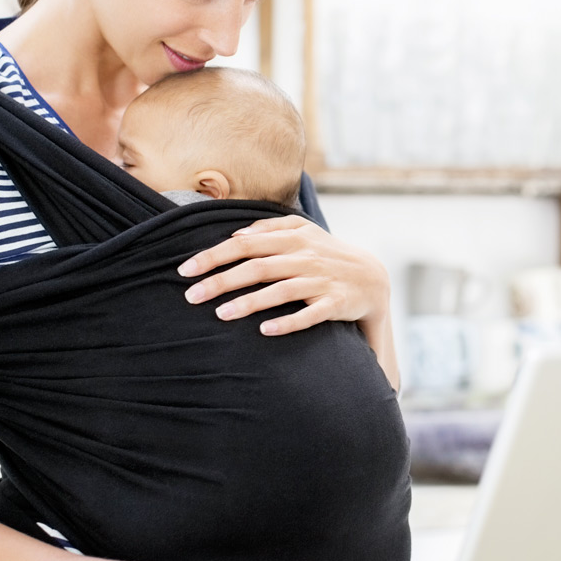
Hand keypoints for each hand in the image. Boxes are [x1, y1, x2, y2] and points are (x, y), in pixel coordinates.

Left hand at [177, 215, 388, 337]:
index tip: (186, 270)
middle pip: (257, 267)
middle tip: (191, 296)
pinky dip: (289, 322)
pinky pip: (311, 315)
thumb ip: (270, 228)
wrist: (373, 278)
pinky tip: (265, 331)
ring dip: (250, 302)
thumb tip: (235, 236)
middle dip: (222, 281)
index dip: (214, 256)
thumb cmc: (326, 254)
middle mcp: (305, 257)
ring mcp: (321, 280)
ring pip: (281, 290)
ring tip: (221, 314)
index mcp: (293, 237)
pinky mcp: (336, 304)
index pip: (245, 244)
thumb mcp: (303, 232)